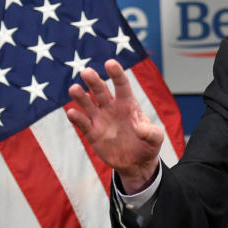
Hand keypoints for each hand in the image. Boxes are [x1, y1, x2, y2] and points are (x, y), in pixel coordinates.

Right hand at [66, 59, 163, 192]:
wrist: (136, 163)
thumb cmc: (148, 145)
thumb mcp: (155, 139)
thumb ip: (151, 133)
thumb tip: (140, 129)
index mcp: (128, 104)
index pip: (121, 85)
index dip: (116, 74)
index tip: (110, 63)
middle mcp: (111, 108)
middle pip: (100, 90)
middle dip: (93, 81)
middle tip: (86, 72)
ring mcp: (100, 119)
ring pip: (87, 103)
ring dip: (80, 96)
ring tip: (74, 89)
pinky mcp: (92, 133)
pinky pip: (82, 123)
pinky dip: (76, 117)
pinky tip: (72, 112)